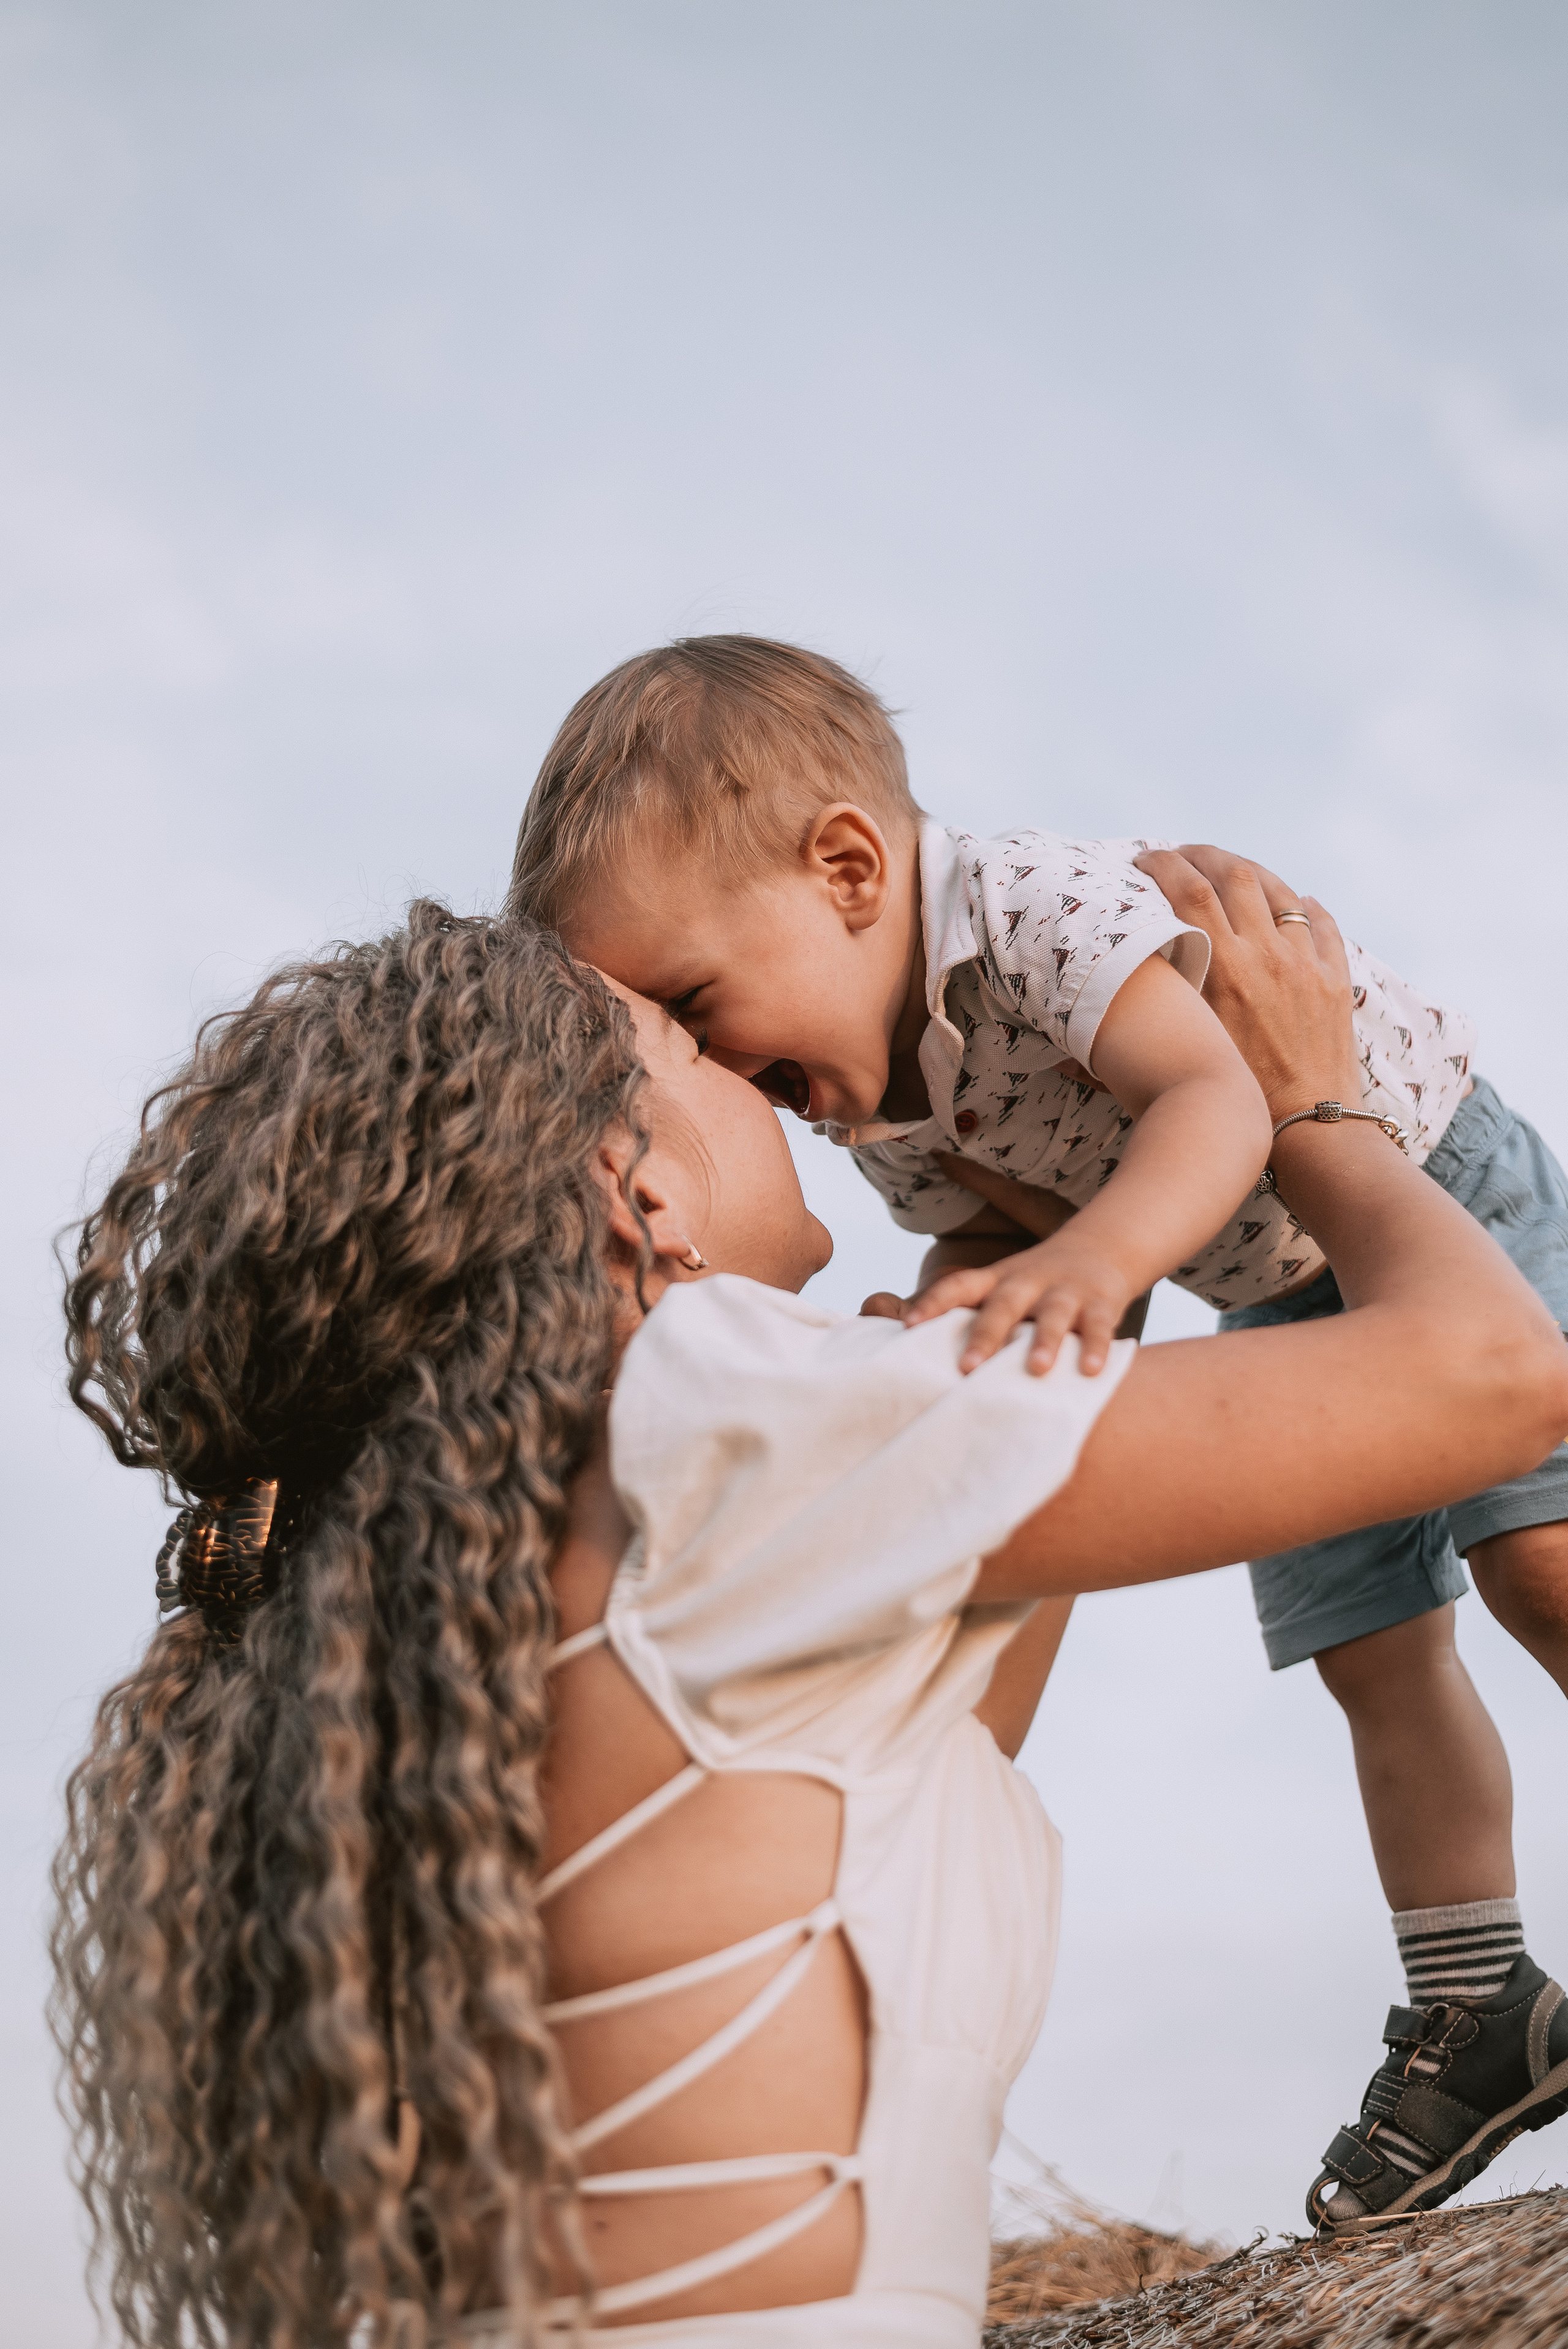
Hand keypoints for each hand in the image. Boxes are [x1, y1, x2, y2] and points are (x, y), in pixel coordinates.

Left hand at [898, 1229, 1133, 1375]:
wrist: (1101, 1248)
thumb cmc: (1034, 1285)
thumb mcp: (999, 1286)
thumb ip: (963, 1311)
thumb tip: (896, 1330)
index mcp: (997, 1280)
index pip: (958, 1286)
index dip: (932, 1303)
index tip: (906, 1326)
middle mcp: (1028, 1283)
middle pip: (1003, 1305)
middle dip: (986, 1335)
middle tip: (967, 1367)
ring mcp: (1066, 1292)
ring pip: (1054, 1315)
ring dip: (1044, 1341)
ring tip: (1035, 1369)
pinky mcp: (1102, 1303)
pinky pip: (1100, 1327)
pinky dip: (1097, 1348)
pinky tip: (1091, 1371)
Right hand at [1132, 846, 1362, 1121]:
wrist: (1308, 1130)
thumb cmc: (1236, 1104)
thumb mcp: (1175, 1066)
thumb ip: (1119, 1052)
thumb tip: (1059, 1058)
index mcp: (1222, 970)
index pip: (1186, 891)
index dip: (1163, 865)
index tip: (1144, 860)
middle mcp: (1265, 956)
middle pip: (1234, 875)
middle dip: (1203, 856)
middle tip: (1182, 855)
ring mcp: (1305, 964)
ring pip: (1280, 891)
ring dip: (1251, 870)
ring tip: (1230, 868)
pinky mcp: (1334, 980)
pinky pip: (1324, 926)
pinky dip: (1306, 906)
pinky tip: (1298, 901)